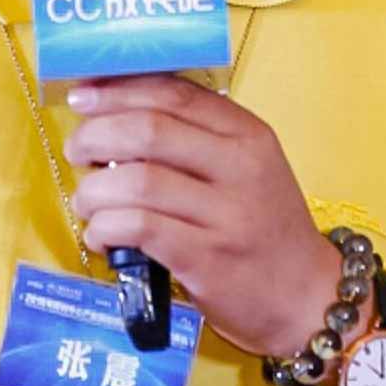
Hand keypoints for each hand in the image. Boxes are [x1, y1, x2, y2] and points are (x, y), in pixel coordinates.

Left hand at [62, 74, 339, 358]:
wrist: (307, 295)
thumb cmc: (267, 228)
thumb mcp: (250, 170)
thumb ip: (198, 141)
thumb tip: (116, 120)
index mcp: (249, 136)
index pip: (176, 94)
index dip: (119, 90)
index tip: (82, 97)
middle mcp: (241, 167)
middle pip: (149, 131)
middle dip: (96, 136)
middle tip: (78, 152)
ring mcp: (226, 214)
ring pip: (137, 181)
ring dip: (93, 190)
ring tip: (87, 203)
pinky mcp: (206, 258)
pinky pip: (138, 228)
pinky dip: (104, 228)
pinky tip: (101, 235)